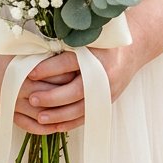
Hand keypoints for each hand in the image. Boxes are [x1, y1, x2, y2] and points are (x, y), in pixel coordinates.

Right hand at [0, 50, 78, 132]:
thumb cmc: (4, 52)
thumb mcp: (26, 52)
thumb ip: (47, 59)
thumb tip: (73, 63)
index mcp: (28, 70)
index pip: (58, 78)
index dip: (74, 79)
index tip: (85, 78)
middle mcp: (21, 89)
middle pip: (53, 98)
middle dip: (69, 99)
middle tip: (83, 98)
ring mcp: (13, 103)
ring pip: (42, 115)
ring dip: (59, 116)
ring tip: (74, 115)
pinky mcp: (7, 112)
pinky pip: (28, 125)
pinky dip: (43, 128)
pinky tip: (54, 126)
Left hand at [18, 44, 142, 133]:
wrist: (132, 51)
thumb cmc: (104, 40)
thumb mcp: (88, 37)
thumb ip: (66, 43)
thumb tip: (35, 52)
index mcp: (97, 54)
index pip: (70, 62)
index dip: (49, 68)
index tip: (30, 73)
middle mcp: (104, 75)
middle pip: (76, 90)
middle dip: (52, 97)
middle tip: (32, 98)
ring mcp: (107, 92)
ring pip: (81, 109)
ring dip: (59, 115)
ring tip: (39, 117)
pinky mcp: (106, 103)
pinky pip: (86, 117)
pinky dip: (70, 123)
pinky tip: (54, 125)